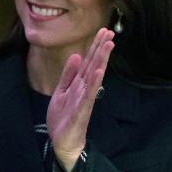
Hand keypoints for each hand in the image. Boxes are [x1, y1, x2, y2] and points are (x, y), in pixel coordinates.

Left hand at [46, 27, 113, 171]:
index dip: (95, 46)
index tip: (104, 30)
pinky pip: (88, 95)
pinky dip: (93, 84)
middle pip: (94, 65)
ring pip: (94, 77)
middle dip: (101, 48)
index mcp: (79, 84)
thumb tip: (76, 56)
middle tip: (110, 31)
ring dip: (101, 61)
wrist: (61, 141)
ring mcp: (84, 99)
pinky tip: (99, 72)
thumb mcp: (61, 91)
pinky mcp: (81, 111)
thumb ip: (68, 75)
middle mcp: (84, 89)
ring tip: (108, 45)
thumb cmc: (63, 117)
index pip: (89, 62)